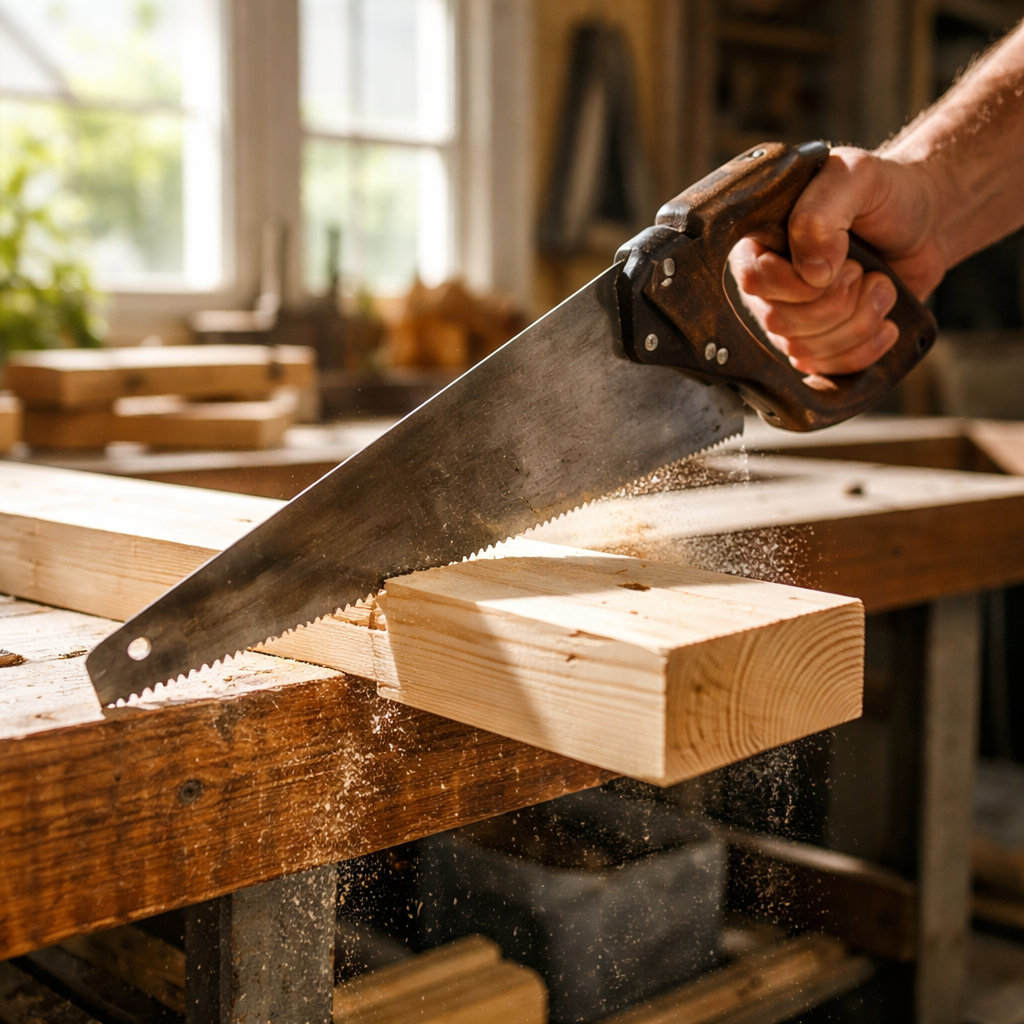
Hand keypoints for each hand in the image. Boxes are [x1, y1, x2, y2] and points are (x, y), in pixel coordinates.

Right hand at [729, 147, 945, 373]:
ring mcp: (792, 320)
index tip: (843, 260)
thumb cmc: (887, 195)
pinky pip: (826, 369)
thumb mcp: (854, 177)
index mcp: (762, 243)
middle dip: (839, 302)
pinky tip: (886, 323)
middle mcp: (769, 286)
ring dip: (859, 322)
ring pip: (804, 350)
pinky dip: (864, 349)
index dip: (800, 283)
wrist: (926, 224)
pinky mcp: (818, 345)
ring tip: (881, 287)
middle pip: (780, 323)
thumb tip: (812, 274)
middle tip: (865, 270)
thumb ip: (820, 215)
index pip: (755, 281)